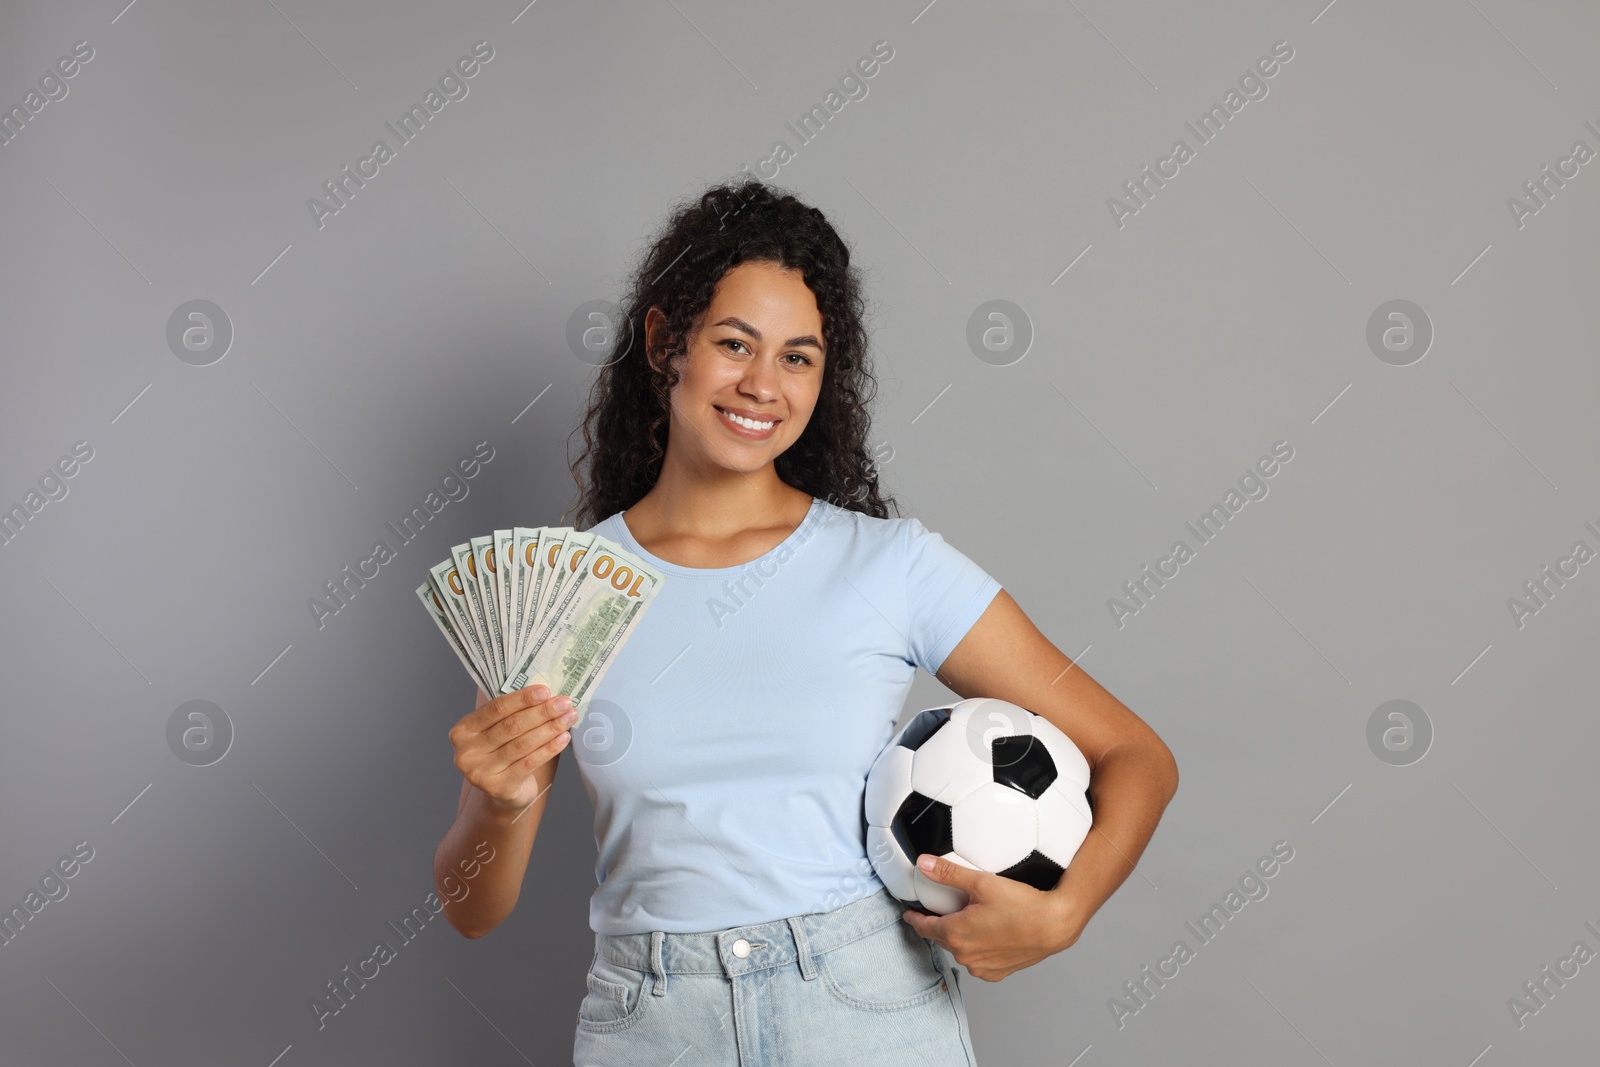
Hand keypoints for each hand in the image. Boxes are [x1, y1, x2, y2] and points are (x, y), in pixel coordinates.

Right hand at [447, 684, 575, 812]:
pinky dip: (549, 748)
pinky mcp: (499, 788)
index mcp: (463, 730)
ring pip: (523, 744)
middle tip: (564, 703)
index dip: (522, 699)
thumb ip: (514, 713)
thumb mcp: (499, 730)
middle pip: (511, 726)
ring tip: (568, 718)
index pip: (496, 708)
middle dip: (542, 712)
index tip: (546, 691)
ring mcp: (481, 772)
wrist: (502, 792)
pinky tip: (563, 738)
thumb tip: (547, 695)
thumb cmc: (503, 752)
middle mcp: (467, 752)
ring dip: (550, 728)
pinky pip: (530, 763)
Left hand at [899, 854, 1085, 981]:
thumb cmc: (1022, 905)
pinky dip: (977, 949)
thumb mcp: (981, 882)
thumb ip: (948, 873)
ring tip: (971, 919)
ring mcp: (980, 967)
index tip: (911, 913)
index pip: (924, 927)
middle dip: (941, 923)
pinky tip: (988, 934)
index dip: (915, 918)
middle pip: (942, 937)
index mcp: (955, 934)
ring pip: (960, 949)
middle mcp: (964, 956)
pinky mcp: (996, 973)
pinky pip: (977, 961)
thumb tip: (924, 864)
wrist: (1053, 926)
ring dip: (960, 936)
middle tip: (947, 908)